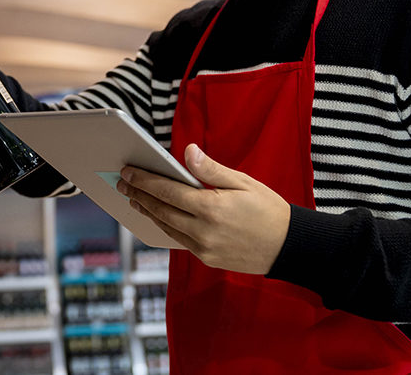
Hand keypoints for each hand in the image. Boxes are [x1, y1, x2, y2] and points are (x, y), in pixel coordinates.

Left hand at [117, 143, 290, 274]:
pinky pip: (177, 240)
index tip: (127, 171)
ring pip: (166, 227)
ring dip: (147, 211)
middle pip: (160, 210)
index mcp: (211, 208)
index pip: (167, 191)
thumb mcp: (243, 182)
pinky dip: (164, 225)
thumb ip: (211, 169)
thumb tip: (187, 151)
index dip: (144, 180)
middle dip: (139, 194)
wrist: (288, 247)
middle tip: (122, 183)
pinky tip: (156, 216)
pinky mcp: (206, 258)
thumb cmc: (268, 209)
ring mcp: (203, 248)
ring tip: (134, 198)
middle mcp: (203, 231)